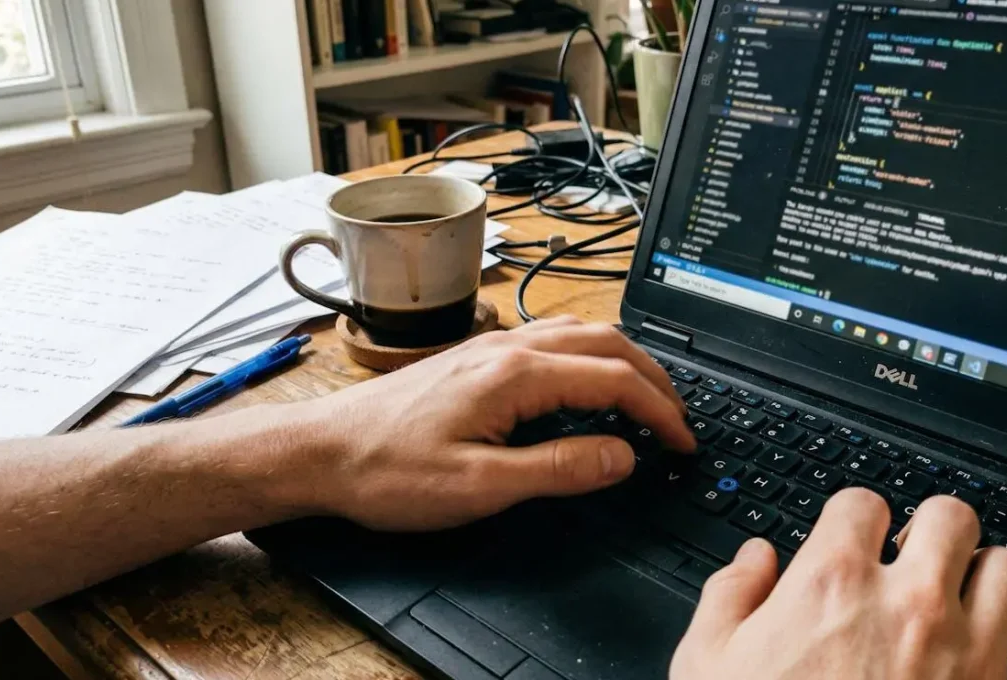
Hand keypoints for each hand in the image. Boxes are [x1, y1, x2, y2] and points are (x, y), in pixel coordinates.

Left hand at [286, 316, 694, 529]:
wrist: (321, 450)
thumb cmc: (387, 470)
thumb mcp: (479, 486)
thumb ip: (558, 469)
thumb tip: (622, 457)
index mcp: (516, 374)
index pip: (615, 380)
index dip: (661, 412)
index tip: (684, 442)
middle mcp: (508, 348)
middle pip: (609, 344)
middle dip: (656, 379)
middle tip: (680, 420)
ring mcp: (491, 346)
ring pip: (582, 334)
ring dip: (625, 362)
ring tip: (648, 399)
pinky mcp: (476, 357)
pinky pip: (553, 340)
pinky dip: (591, 357)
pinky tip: (587, 384)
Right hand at [671, 489, 1006, 679]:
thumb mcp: (705, 664)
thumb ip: (727, 598)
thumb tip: (753, 560)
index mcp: (833, 586)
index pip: (858, 503)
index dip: (852, 516)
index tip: (850, 534)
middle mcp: (910, 607)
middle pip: (949, 518)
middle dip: (932, 528)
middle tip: (918, 550)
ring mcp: (972, 657)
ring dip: (995, 574)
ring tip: (978, 587)